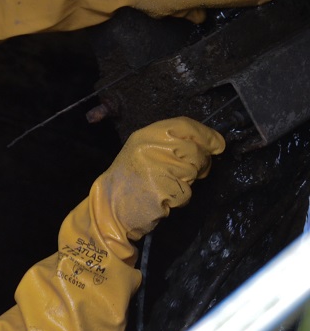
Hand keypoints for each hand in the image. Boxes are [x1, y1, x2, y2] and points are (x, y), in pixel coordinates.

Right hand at [101, 117, 224, 240]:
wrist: (111, 204)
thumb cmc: (131, 178)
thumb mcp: (145, 150)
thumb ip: (171, 143)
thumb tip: (208, 144)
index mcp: (146, 134)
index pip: (184, 125)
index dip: (206, 134)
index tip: (218, 144)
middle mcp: (151, 147)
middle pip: (194, 150)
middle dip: (201, 162)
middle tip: (194, 171)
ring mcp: (156, 168)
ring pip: (192, 171)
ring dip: (189, 181)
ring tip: (171, 183)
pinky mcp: (162, 189)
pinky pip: (186, 191)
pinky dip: (182, 196)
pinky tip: (165, 196)